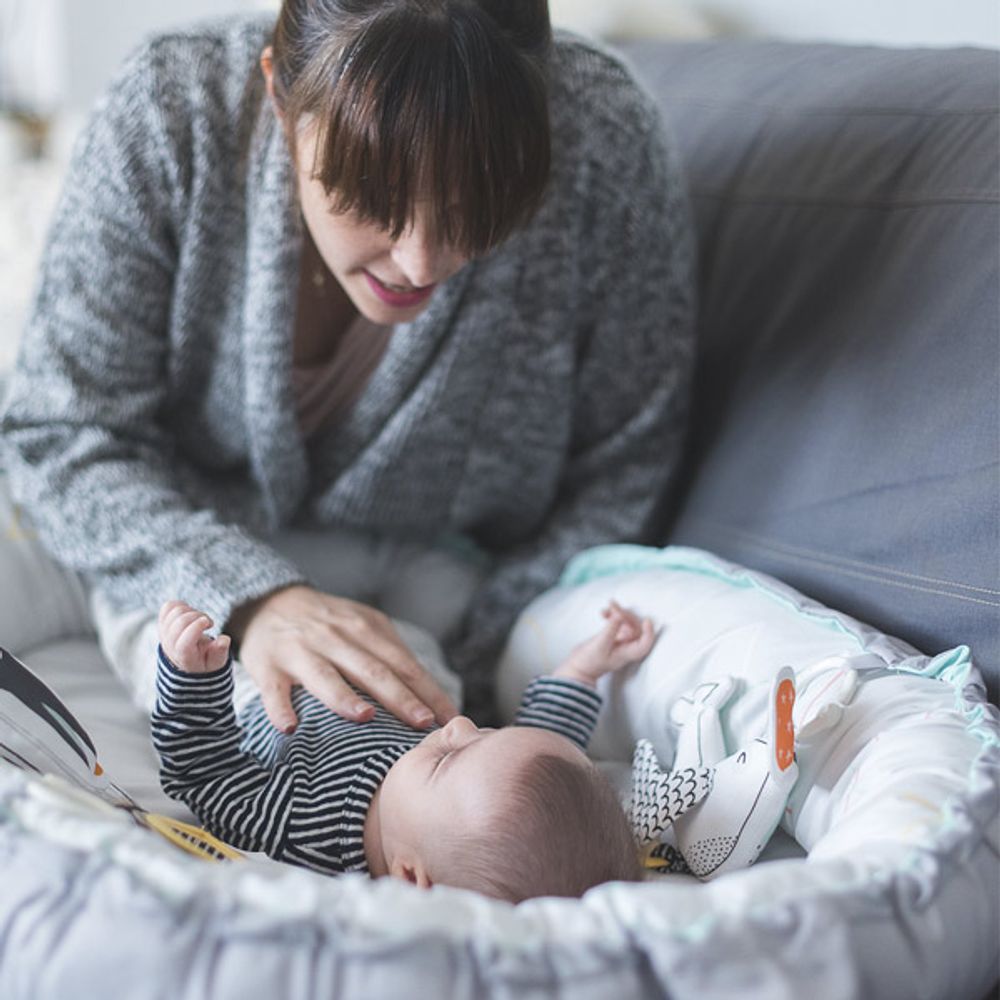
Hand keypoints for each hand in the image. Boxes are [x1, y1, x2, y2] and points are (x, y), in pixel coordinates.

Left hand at [159, 601, 231, 673]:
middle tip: (208, 623)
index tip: (209, 623)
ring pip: (175, 611)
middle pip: (180, 622)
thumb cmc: (202, 659)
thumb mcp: (215, 661)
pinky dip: (181, 606)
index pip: (184, 643)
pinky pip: (168, 606)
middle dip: (198, 616)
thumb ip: (220, 652)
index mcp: (184, 656)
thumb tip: (224, 639)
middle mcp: (170, 644)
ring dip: (192, 611)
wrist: (185, 659)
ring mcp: (164, 632)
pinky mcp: (163, 622)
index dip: (196, 629)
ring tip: (199, 619)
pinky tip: (190, 614)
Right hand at [228, 585, 458, 733]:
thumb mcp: (363, 625)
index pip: (403, 664)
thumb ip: (391, 653)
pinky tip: (290, 728)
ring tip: (365, 717)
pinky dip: (280, 709)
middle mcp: (336, 638)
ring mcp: (300, 652)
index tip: (448, 718)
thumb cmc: (329, 624)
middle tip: (422, 723)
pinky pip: (274, 691)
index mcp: (365, 629)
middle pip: (372, 671)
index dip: (427, 691)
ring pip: (325, 676)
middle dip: (400, 697)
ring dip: (344, 698)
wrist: (270, 602)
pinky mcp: (267, 667)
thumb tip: (430, 695)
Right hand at [554, 600, 656, 686]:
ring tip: (608, 606)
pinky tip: (603, 613)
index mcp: (627, 653)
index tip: (646, 620)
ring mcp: (620, 642)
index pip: (644, 643)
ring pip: (626, 623)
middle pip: (635, 628)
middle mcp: (626, 647)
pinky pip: (617, 623)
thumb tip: (620, 615)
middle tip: (614, 608)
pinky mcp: (612, 636)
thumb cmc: (589, 662)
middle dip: (626, 616)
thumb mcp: (600, 644)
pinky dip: (612, 616)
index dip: (649, 632)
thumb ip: (611, 629)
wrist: (578, 668)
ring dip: (619, 613)